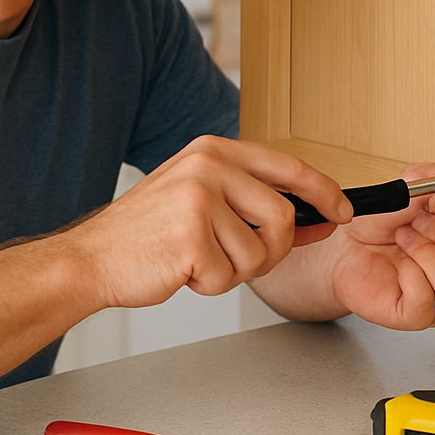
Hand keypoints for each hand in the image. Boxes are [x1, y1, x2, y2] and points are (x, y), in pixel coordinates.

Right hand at [66, 136, 350, 308]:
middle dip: (271, 250)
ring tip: (196, 261)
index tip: (341, 211)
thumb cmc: (146, 234)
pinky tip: (181, 271)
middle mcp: (207, 166)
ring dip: (233, 271)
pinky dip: (209, 285)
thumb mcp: (199, 197)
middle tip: (238, 260)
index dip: (323, 191)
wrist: (94, 258)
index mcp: (212, 150)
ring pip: (258, 252)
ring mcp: (198, 198)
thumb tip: (314, 217)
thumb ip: (250, 200)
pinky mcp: (190, 236)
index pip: (287, 166)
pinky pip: (229, 275)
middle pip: (282, 216)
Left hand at [328, 162, 434, 328]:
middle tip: (418, 221)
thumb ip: (425, 180)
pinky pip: (426, 304)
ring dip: (430, 255)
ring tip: (404, 240)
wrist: (345, 247)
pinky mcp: (417, 316)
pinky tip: (398, 266)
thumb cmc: (379, 226)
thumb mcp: (400, 192)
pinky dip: (411, 278)